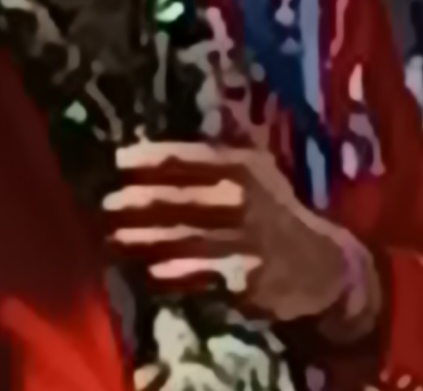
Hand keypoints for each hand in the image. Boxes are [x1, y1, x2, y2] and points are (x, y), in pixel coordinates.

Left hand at [105, 138, 380, 336]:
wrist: (321, 264)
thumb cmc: (276, 211)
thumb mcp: (257, 170)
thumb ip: (216, 157)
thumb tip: (162, 144)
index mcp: (240, 165)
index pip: (184, 158)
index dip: (147, 158)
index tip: (116, 161)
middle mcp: (240, 198)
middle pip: (173, 199)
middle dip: (133, 202)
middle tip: (101, 206)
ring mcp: (242, 239)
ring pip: (178, 238)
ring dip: (139, 240)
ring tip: (110, 240)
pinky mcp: (243, 278)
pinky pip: (196, 275)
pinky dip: (169, 273)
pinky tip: (148, 272)